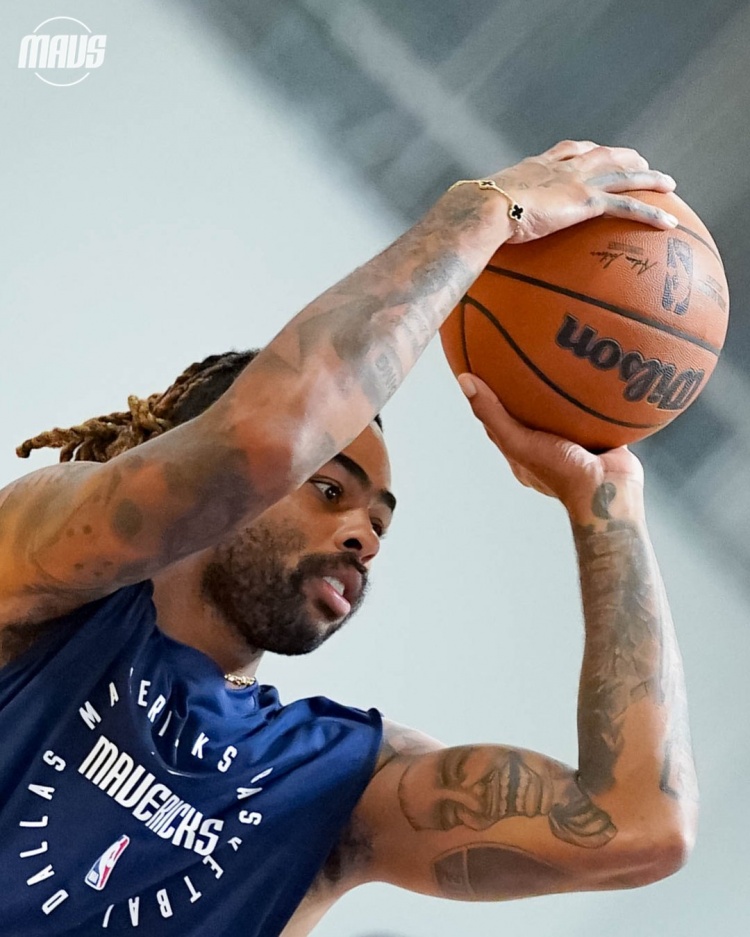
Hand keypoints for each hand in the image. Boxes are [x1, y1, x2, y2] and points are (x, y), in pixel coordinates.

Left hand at [458, 373, 643, 518]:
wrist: (610, 488)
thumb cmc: (561, 471)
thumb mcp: (519, 441)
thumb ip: (492, 414)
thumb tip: (465, 380)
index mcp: (524, 455)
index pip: (499, 423)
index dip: (489, 398)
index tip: (485, 370)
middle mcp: (547, 450)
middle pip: (530, 416)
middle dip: (526, 392)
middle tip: (524, 359)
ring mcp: (575, 446)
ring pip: (563, 414)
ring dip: (561, 392)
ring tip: (561, 359)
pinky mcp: (601, 439)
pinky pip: (596, 413)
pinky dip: (593, 396)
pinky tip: (595, 373)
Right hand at [489, 139, 676, 243]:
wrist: (483, 208)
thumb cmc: (473, 214)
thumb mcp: (481, 210)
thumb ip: (486, 216)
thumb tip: (467, 231)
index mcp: (535, 166)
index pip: (566, 151)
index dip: (583, 150)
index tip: (593, 150)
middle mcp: (559, 168)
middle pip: (600, 155)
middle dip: (622, 156)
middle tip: (640, 161)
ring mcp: (575, 182)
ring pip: (622, 175)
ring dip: (648, 178)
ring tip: (668, 184)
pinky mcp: (585, 202)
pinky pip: (627, 206)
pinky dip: (650, 212)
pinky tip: (668, 223)